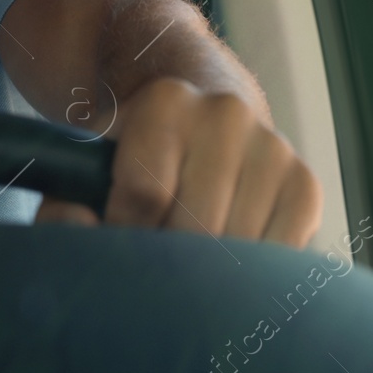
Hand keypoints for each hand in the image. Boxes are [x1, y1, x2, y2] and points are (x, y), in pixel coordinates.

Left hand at [35, 77, 321, 247]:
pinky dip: (254, 271)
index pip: (144, 193)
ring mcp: (272, 147)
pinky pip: (282, 253)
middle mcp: (225, 114)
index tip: (119, 241)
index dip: (125, 233)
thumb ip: (67, 201)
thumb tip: (80, 229)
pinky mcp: (305, 184)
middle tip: (158, 256)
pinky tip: (230, 253)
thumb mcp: (92, 165)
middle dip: (170, 255)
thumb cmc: (138, 155)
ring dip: (212, 269)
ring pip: (239, 246)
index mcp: (165, 101)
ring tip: (191, 252)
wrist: (203, 123)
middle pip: (195, 224)